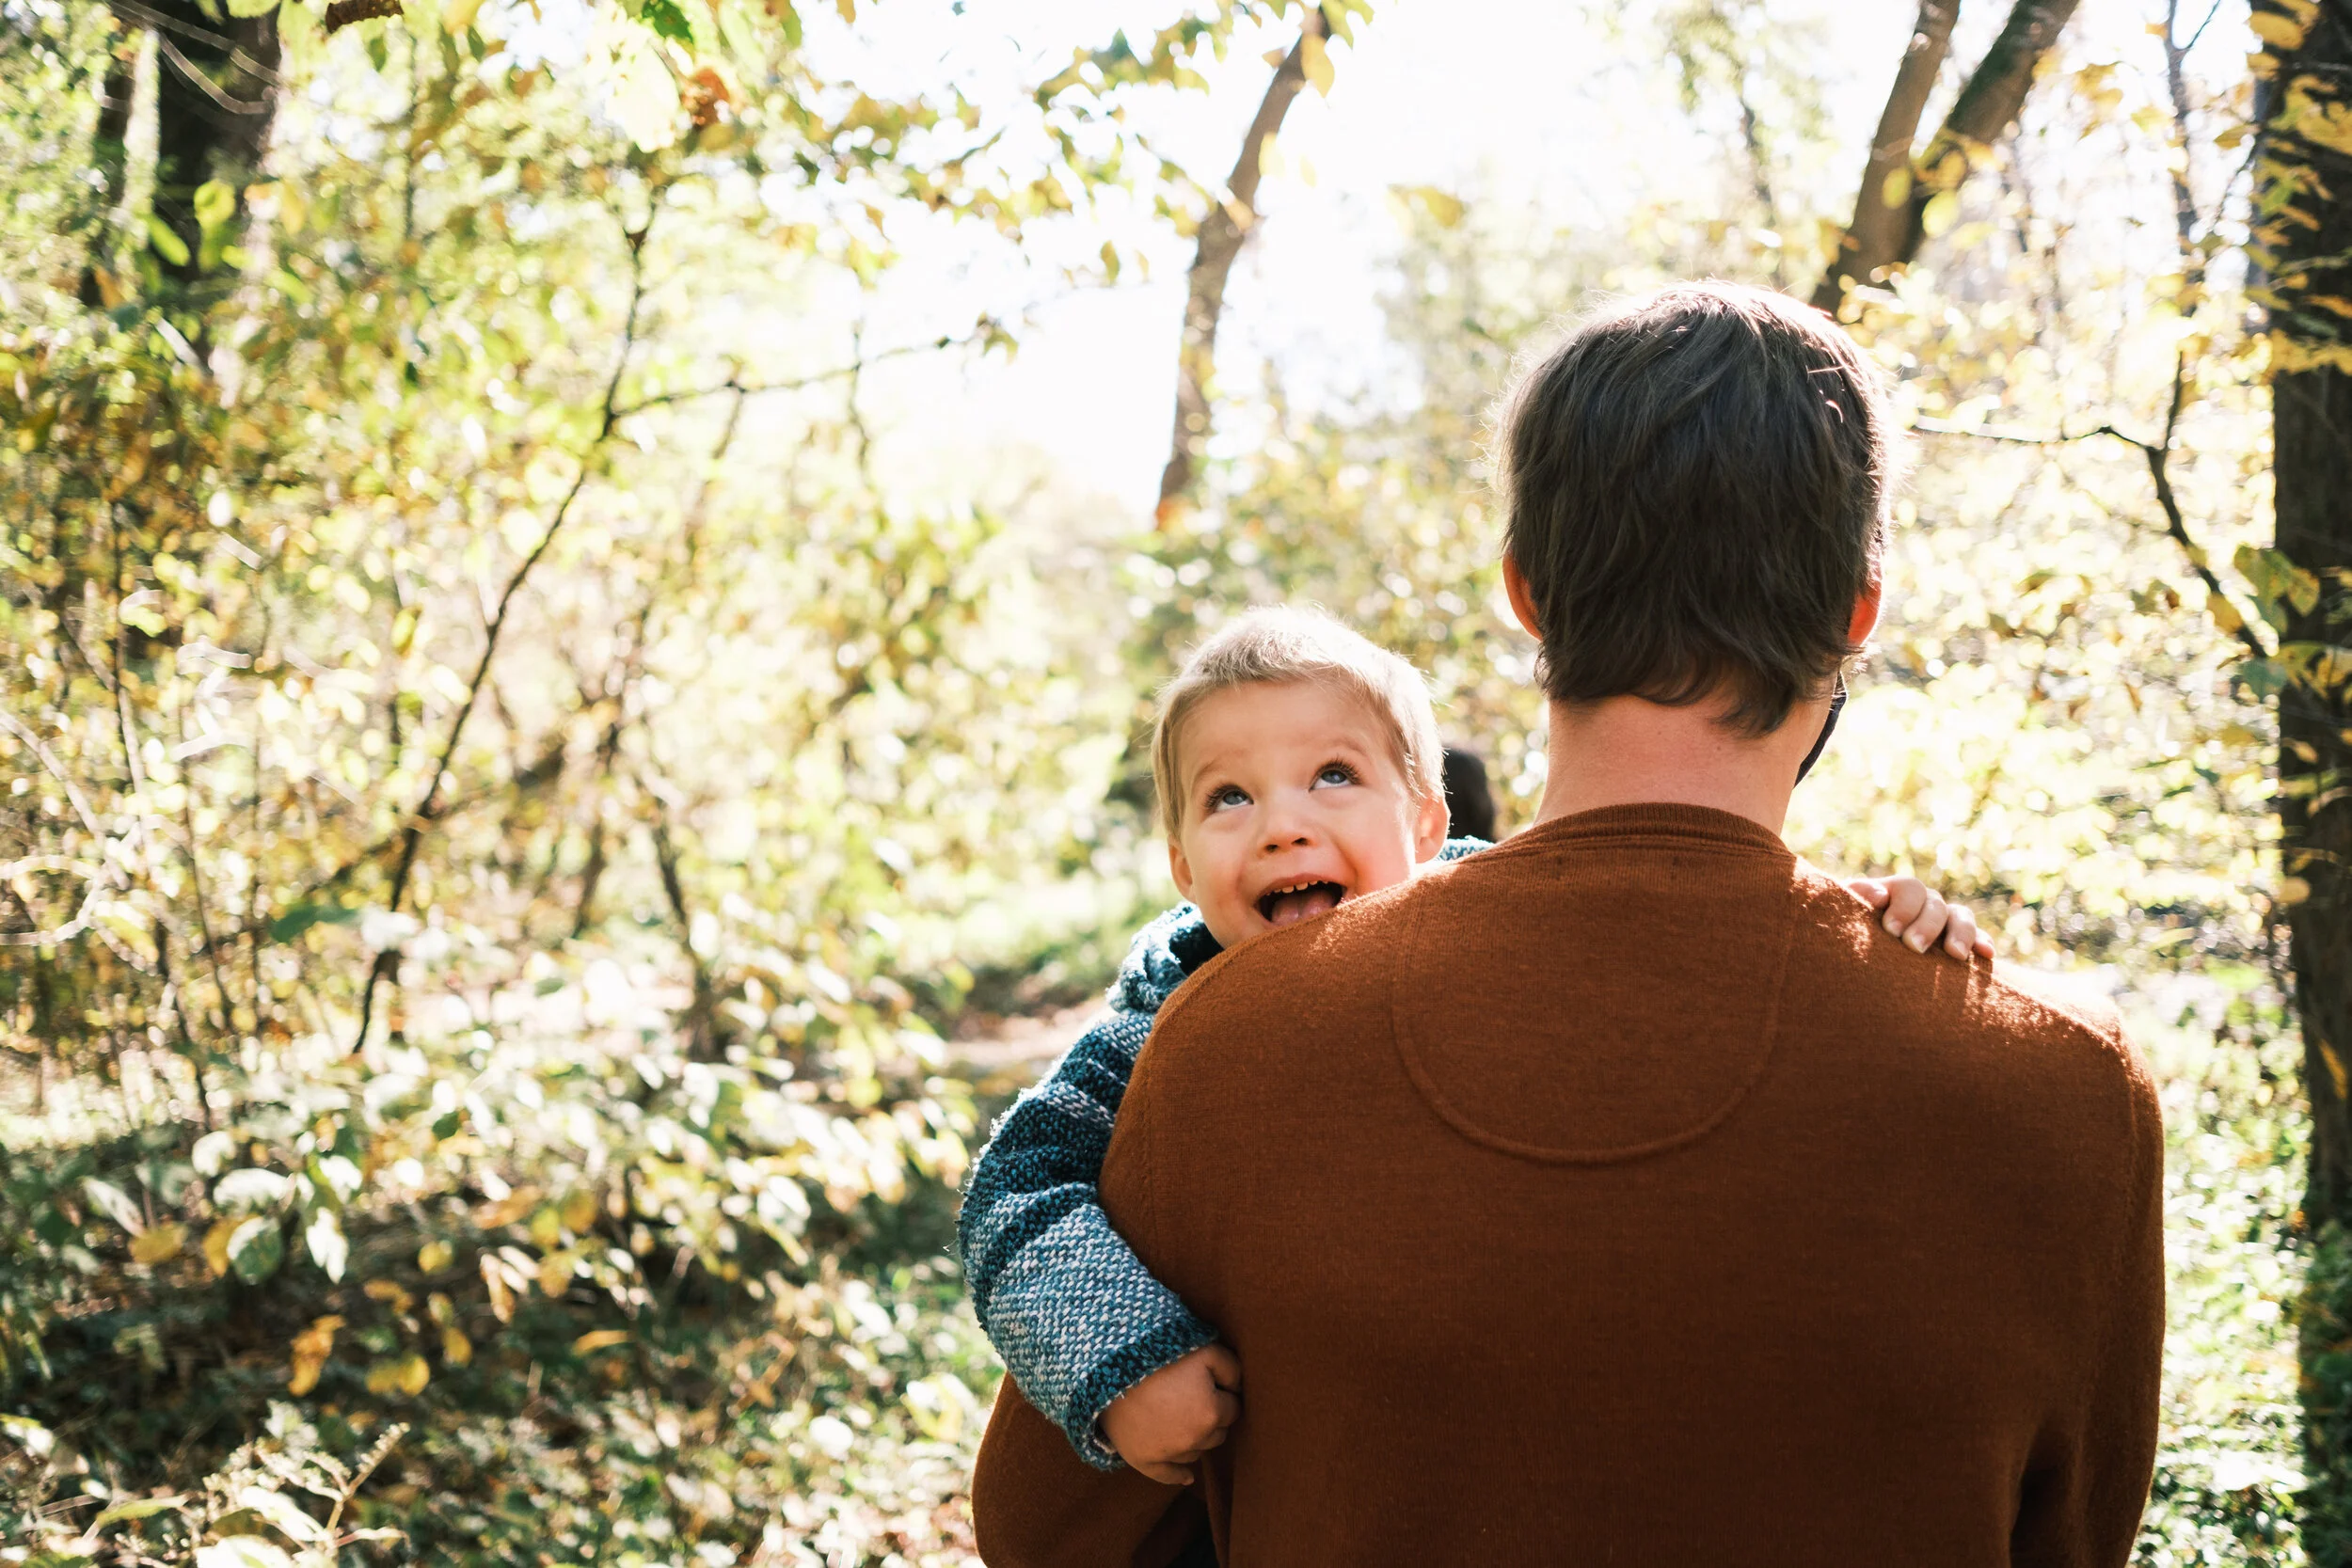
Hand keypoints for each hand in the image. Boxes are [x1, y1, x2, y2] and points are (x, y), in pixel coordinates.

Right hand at [1098, 1343, 1241, 1485]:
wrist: (1110, 1365)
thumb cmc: (1163, 1354)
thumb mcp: (1206, 1350)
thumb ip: (1233, 1369)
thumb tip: (1239, 1389)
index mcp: (1211, 1413)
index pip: (1233, 1410)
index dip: (1225, 1395)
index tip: (1212, 1384)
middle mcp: (1194, 1439)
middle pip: (1217, 1434)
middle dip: (1212, 1419)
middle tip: (1196, 1399)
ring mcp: (1168, 1453)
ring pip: (1196, 1452)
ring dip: (1196, 1439)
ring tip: (1182, 1419)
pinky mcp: (1143, 1459)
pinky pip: (1167, 1476)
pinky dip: (1178, 1476)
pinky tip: (1188, 1477)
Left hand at [1847, 876, 1992, 961]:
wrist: (1854, 960)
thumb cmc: (1846, 934)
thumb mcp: (1845, 916)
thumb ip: (1855, 899)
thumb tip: (1878, 894)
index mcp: (1893, 893)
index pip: (1909, 888)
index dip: (1904, 906)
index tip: (1891, 930)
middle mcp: (1920, 902)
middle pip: (1934, 903)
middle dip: (1926, 925)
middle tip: (1913, 947)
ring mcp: (1941, 920)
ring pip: (1959, 916)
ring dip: (1960, 933)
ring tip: (1955, 955)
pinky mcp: (1956, 941)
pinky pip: (1977, 936)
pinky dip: (1982, 942)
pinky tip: (1986, 955)